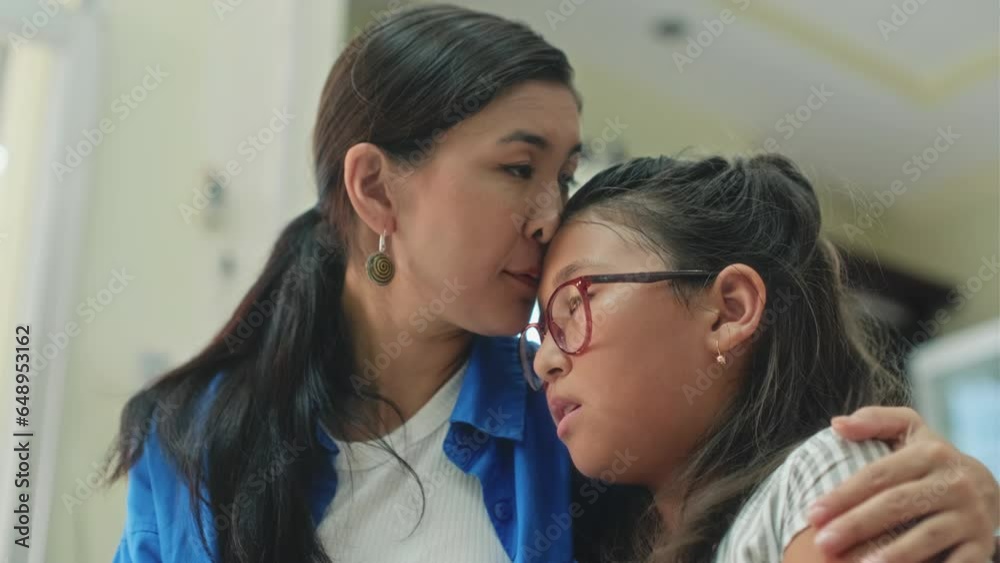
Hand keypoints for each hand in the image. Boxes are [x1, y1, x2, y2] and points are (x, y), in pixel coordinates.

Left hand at [807, 406, 998, 561]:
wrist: (987, 487)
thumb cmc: (932, 459)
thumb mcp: (910, 430)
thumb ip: (874, 420)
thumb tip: (837, 424)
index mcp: (930, 454)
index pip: (878, 475)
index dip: (844, 495)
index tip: (813, 514)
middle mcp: (954, 483)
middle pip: (897, 505)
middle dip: (857, 525)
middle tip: (823, 542)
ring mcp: (970, 515)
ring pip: (927, 536)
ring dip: (893, 554)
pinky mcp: (982, 543)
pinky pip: (958, 562)